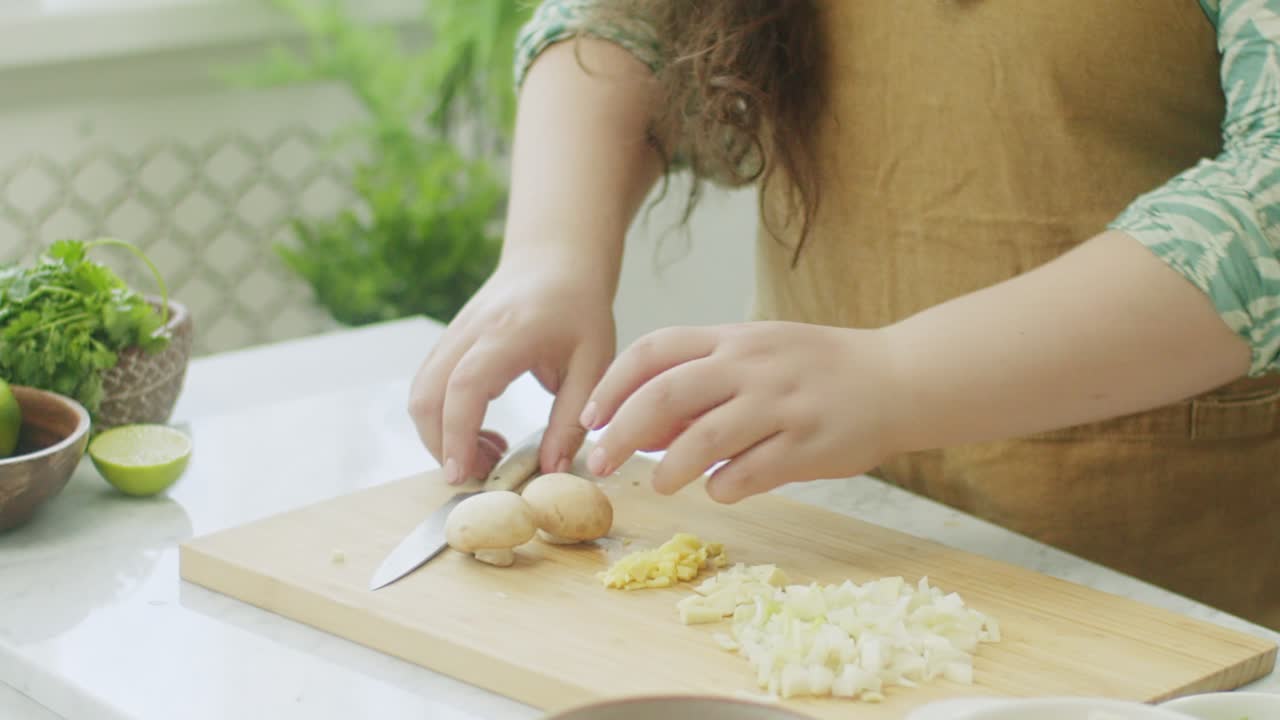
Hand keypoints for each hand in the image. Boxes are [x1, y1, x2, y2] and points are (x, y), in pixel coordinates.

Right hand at [409, 262, 615, 484]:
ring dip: (442, 433)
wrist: (555, 259)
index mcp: (508, 333)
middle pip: (428, 394)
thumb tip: (551, 470)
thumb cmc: (580, 309)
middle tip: (480, 475)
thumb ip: (572, 419)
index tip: (462, 475)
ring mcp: (453, 334)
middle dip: (440, 445)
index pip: (465, 388)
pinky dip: (445, 417)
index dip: (457, 435)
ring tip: (491, 453)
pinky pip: (431, 385)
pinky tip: (484, 432)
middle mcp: (470, 331)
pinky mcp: (450, 342)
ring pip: (422, 391)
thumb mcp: (594, 364)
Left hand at [580, 322, 900, 502]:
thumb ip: (701, 381)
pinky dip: (725, 487)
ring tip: (661, 484)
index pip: (654, 349)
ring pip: (705, 439)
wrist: (898, 378)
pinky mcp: (809, 444)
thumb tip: (641, 427)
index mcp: (733, 339)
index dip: (613, 385)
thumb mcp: (755, 354)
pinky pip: (752, 472)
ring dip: (670, 468)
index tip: (591, 418)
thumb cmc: (816, 370)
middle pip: (666, 397)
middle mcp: (752, 366)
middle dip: (622, 434)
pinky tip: (721, 490)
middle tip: (601, 464)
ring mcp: (781, 404)